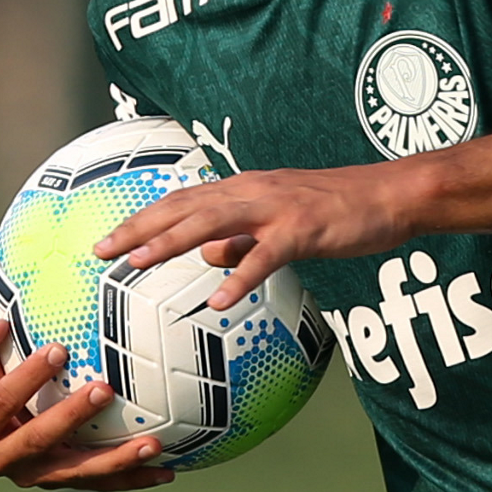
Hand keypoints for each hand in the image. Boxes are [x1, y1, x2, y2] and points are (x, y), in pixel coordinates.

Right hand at [0, 308, 175, 490]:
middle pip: (38, 441)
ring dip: (114, 460)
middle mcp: (2, 458)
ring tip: (152, 444)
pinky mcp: (65, 477)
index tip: (59, 349)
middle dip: (72, 417)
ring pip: (76, 471)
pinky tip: (166, 469)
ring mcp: (36, 472)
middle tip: (104, 390)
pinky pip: (100, 481)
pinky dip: (133, 478)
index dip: (26, 379)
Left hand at [93, 163, 421, 309]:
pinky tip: (218, 302)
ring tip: (138, 264)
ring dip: (172, 241)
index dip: (144, 219)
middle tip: (100, 250)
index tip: (109, 241)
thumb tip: (207, 256)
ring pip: (214, 221)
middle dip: (140, 228)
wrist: (390, 193)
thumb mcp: (283, 223)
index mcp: (247, 188)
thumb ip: (244, 239)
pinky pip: (266, 255)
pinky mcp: (304, 229)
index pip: (184, 201)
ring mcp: (278, 208)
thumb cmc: (339, 209)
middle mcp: (254, 191)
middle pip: (186, 207)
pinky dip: (240, 276)